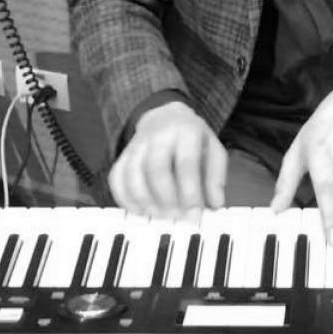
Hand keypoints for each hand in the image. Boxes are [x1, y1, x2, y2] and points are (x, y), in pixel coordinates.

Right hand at [108, 101, 226, 218]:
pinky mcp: (124, 156)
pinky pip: (116, 177)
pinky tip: (138, 210)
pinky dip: (124, 198)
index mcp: (186, 131)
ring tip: (158, 215)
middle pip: (156, 167)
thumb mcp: (213, 150)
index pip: (186, 162)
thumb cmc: (192, 139)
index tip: (194, 214)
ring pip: (133, 173)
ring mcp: (138, 144)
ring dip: (144, 200)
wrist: (166, 117)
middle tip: (175, 217)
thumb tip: (215, 203)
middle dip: (165, 197)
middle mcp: (159, 135)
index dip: (189, 191)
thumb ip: (216, 177)